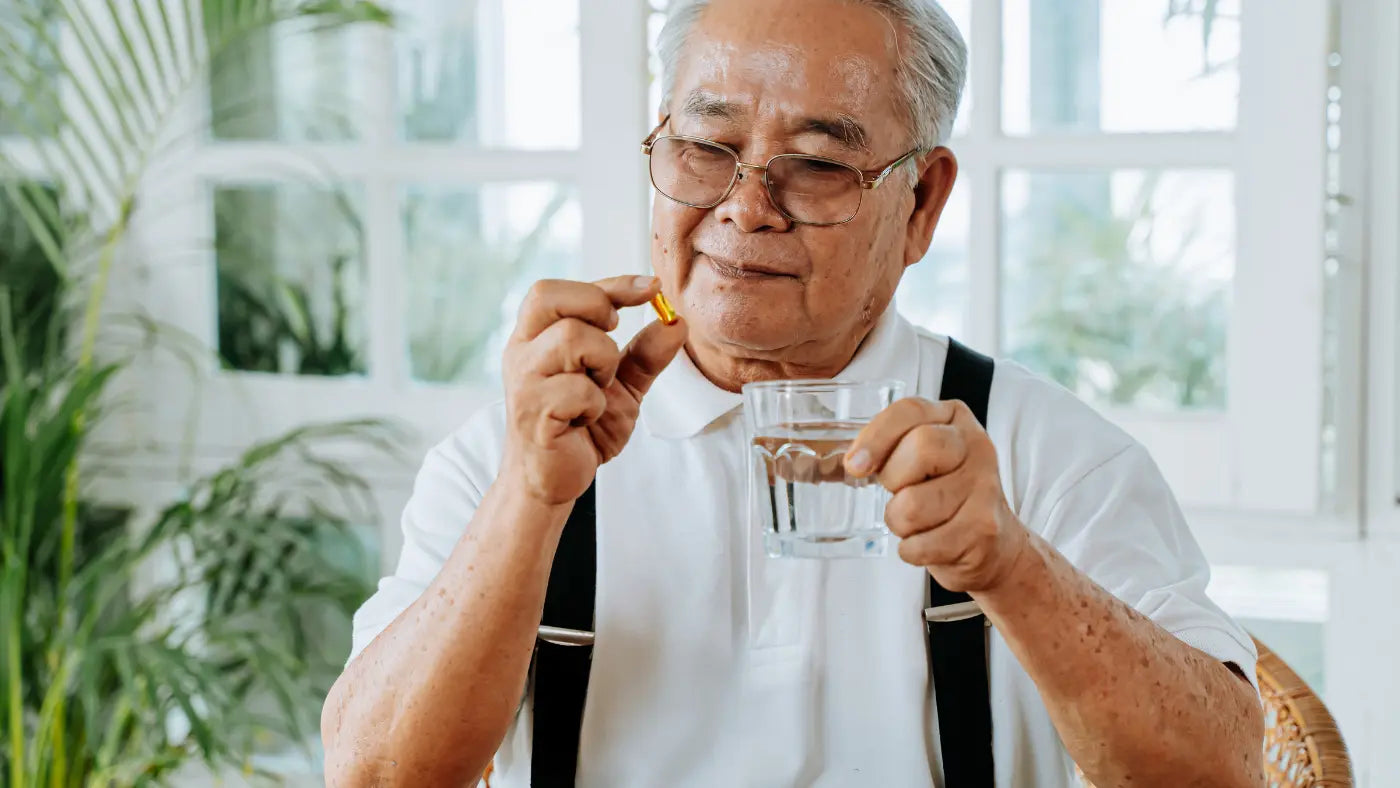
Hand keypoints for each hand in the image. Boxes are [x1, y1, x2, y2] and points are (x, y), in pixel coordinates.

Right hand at [502, 275, 686, 505]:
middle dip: (598, 310)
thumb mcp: (622, 385)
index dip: (613, 284)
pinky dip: (594, 405)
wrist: (555, 480)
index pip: (565, 290)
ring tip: (596, 391)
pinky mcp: (531, 412)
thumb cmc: (580, 428)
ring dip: (603, 363)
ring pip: (572, 338)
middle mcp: (522, 351)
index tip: (653, 288)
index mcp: (536, 336)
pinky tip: (584, 420)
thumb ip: (646, 354)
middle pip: (551, 297)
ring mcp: (523, 380)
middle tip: (612, 341)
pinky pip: (577, 389)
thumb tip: (675, 321)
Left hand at [844, 398, 1028, 592]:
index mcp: (954, 419)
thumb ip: (891, 446)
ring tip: (918, 521)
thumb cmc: (945, 494)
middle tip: (899, 491)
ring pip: (913, 505)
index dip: (876, 436)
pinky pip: (921, 544)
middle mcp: (976, 446)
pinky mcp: (983, 528)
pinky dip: (912, 550)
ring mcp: (984, 487)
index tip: (855, 464)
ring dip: (900, 522)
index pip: (910, 411)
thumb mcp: (921, 457)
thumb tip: (854, 462)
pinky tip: (927, 542)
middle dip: (893, 478)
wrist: (994, 543)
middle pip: (922, 447)